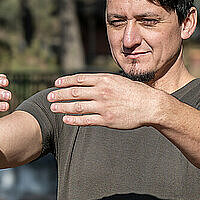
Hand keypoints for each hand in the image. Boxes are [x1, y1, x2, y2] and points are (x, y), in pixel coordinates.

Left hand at [47, 73, 162, 128]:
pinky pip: (86, 120)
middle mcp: (101, 91)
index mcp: (104, 79)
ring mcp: (103, 106)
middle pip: (74, 92)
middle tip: (49, 97)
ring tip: (53, 108)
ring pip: (77, 106)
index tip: (56, 83)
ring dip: (62, 107)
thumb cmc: (136, 92)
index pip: (79, 79)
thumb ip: (103, 81)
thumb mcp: (119, 80)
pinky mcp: (106, 119)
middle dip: (59, 94)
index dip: (65, 81)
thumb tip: (89, 82)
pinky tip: (65, 119)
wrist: (150, 105)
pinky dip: (73, 119)